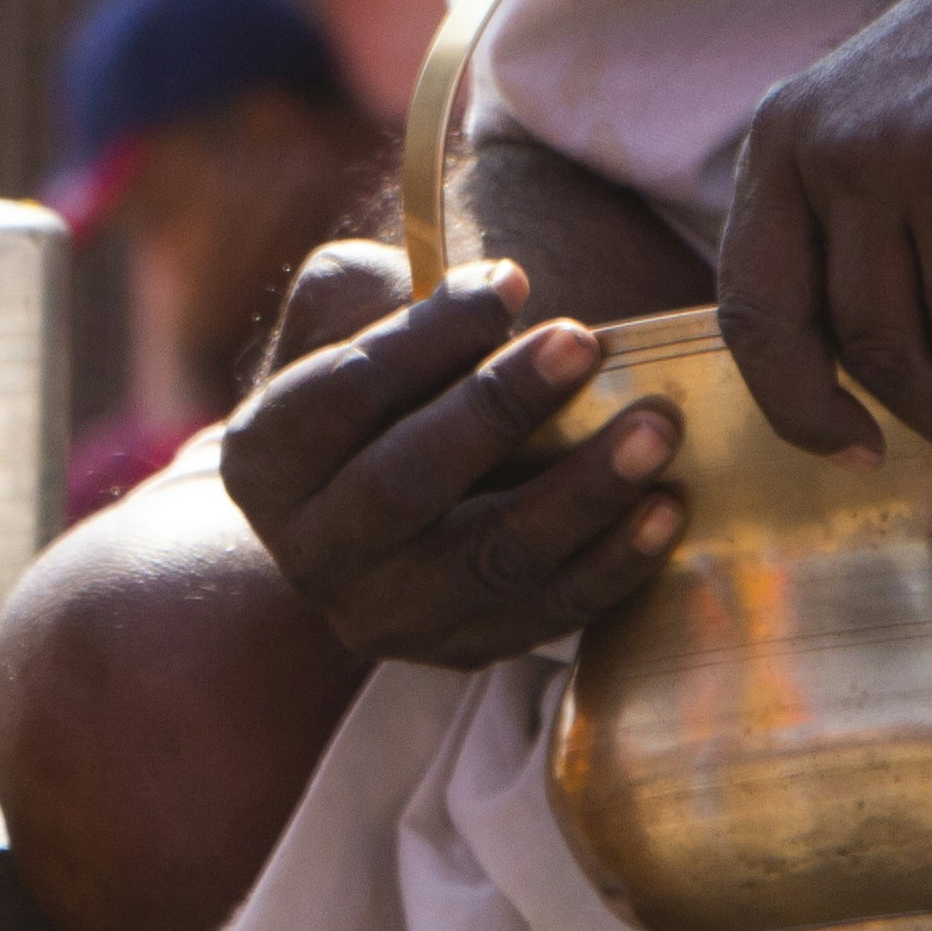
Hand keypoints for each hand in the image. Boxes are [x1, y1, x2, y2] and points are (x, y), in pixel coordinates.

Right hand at [215, 255, 685, 670]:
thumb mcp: (333, 321)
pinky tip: (665, 511)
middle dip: (501, 407)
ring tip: (654, 429)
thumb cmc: (362, 389)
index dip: (429, 335)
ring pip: (489, 558)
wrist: (362, 511)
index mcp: (266, 456)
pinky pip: (545, 616)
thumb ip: (373, 292)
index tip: (511, 279)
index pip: (346, 391)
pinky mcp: (461, 651)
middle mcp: (313, 550)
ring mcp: (386, 615)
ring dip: (580, 492)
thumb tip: (476, 299)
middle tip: (583, 341)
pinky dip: (612, 567)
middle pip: (410, 480)